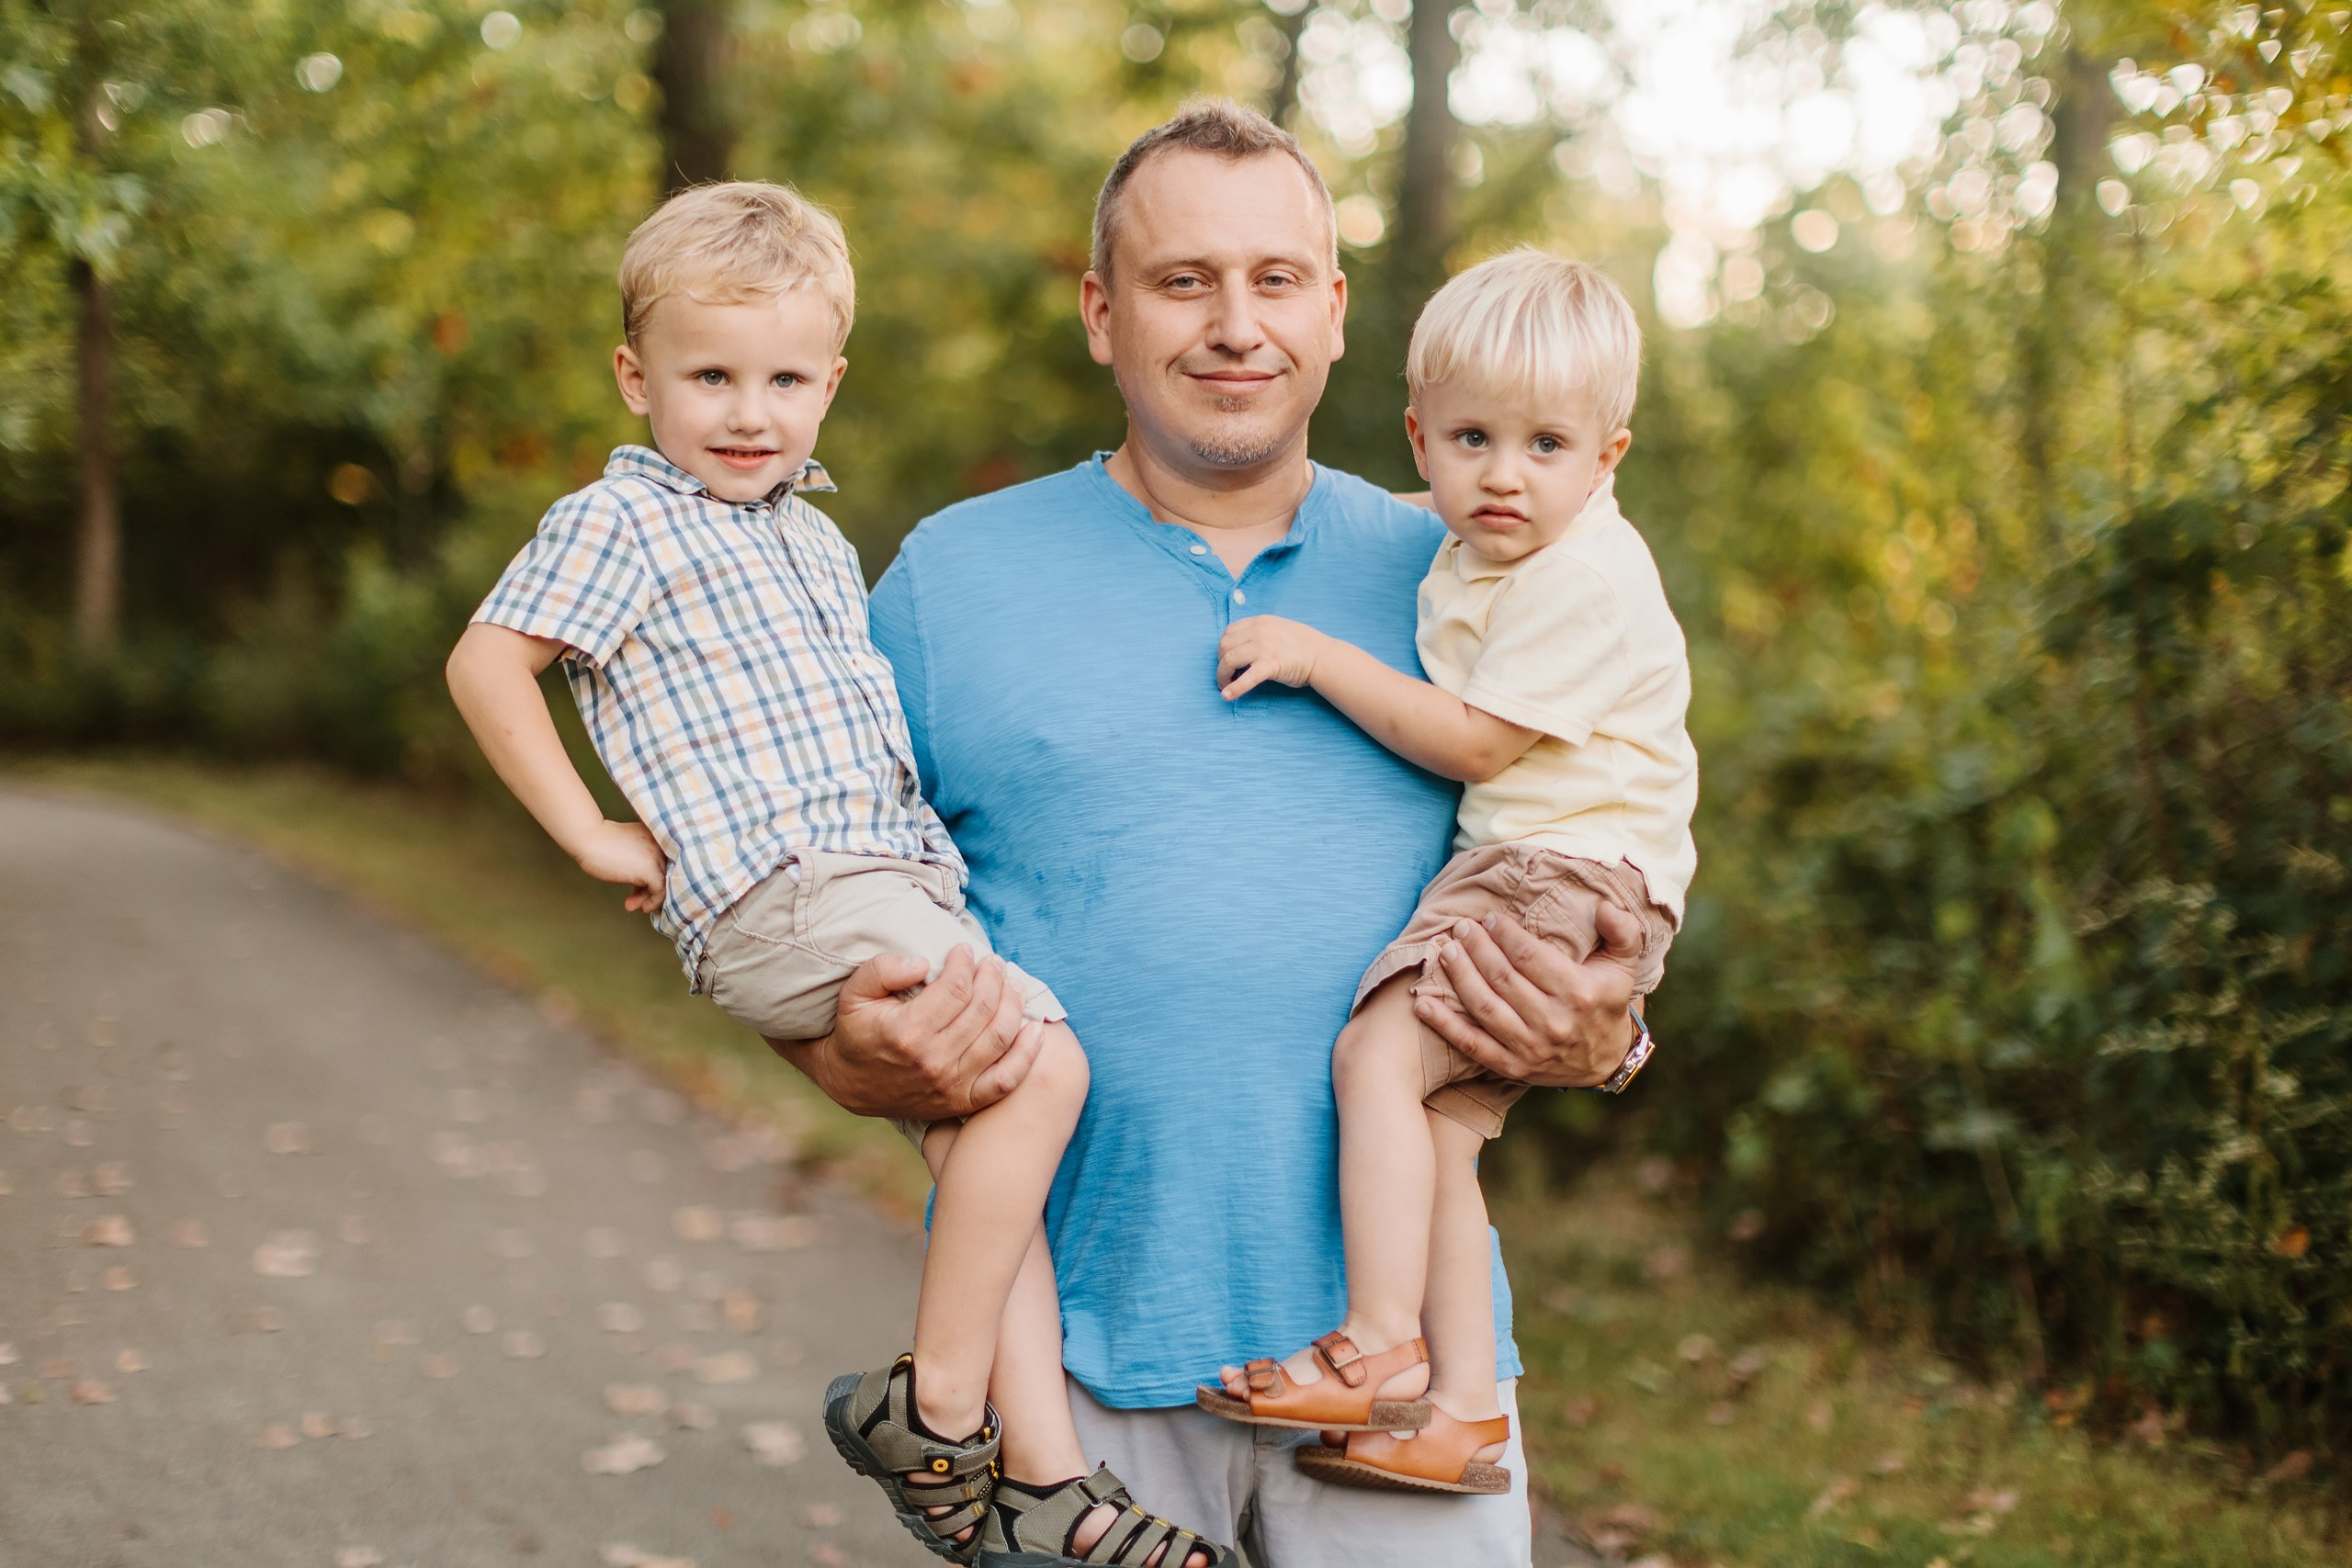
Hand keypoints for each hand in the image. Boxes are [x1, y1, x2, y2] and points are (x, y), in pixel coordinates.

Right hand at [573, 820, 667, 912]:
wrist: (589, 838)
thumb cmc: (600, 843)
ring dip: (649, 899)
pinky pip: (660, 891)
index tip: (638, 890)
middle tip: (635, 900)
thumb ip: (639, 860)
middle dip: (649, 891)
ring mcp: (657, 857)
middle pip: (664, 874)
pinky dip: (653, 902)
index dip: (652, 879)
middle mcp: (661, 846)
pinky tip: (642, 907)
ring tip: (633, 905)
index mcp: (656, 837)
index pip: (663, 863)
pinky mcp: (650, 870)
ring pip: (664, 884)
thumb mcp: (628, 849)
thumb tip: (641, 881)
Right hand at [768, 945, 1044, 1122]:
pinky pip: (1007, 1079)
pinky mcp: (964, 1101)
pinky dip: (1027, 1054)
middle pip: (982, 1008)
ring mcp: (952, 1085)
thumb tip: (922, 963)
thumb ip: (882, 970)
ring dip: (1013, 1004)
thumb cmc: (857, 1031)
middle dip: (993, 977)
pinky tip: (1035, 1028)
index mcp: (907, 1032)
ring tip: (1012, 983)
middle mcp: (934, 1061)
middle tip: (993, 963)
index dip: (965, 963)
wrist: (850, 1084)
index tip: (964, 950)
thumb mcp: (854, 994)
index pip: (955, 988)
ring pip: (1000, 1037)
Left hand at [1218, 615, 1325, 700]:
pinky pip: (1246, 677)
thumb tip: (1241, 647)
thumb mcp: (1278, 629)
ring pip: (1229, 660)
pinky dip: (1234, 688)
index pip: (1229, 631)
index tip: (1226, 660)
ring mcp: (1264, 647)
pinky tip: (1226, 696)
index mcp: (1260, 621)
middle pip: (1225, 645)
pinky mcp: (1270, 664)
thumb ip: (1260, 633)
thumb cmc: (1303, 645)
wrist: (1323, 656)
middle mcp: (1259, 630)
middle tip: (1225, 676)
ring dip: (1222, 675)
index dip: (1224, 648)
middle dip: (1220, 662)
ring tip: (1225, 686)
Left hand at [1415, 905, 1641, 1088]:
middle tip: (1460, 928)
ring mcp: (1531, 1047)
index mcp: (1578, 992)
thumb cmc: (1606, 1001)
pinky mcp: (1512, 1066)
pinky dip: (1444, 1025)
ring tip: (1444, 951)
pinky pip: (1472, 1044)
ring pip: (1484, 1007)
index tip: (1490, 918)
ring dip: (1459, 976)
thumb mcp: (1623, 964)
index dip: (1505, 934)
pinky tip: (1421, 1002)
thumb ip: (1622, 931)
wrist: (1606, 1059)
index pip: (1530, 956)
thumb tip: (1604, 906)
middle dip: (1476, 948)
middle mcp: (1553, 1022)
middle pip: (1502, 978)